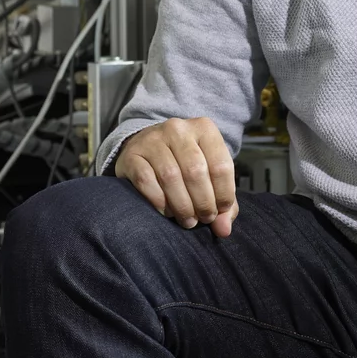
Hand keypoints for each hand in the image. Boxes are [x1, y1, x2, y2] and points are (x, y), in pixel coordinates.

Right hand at [114, 117, 238, 237]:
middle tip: (203, 219)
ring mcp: (152, 139)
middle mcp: (178, 129)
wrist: (147, 147)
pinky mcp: (132, 154)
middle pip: (195, 171)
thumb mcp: (209, 173)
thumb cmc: (184, 163)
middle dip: (203, 202)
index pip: (221, 165)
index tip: (220, 210)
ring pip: (171, 177)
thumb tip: (224, 229)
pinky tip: (167, 211)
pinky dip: (159, 202)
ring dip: (182, 206)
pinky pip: (146, 181)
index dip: (224, 194)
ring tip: (188, 220)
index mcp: (204, 128)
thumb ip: (222, 200)